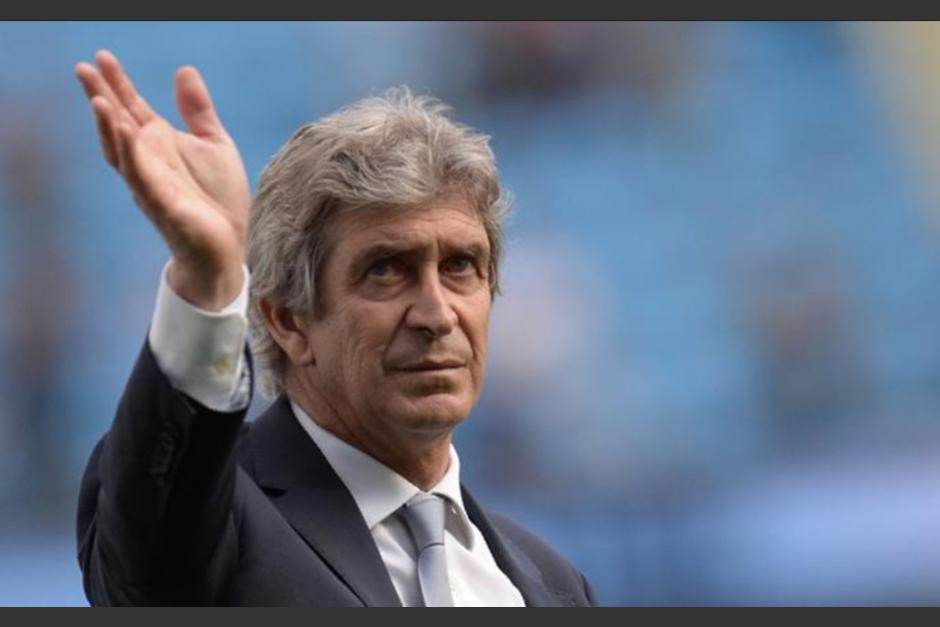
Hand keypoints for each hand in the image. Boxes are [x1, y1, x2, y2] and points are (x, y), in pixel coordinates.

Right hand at [75, 50, 249, 310]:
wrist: (228, 244)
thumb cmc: (218, 198)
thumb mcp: (214, 144)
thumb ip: (198, 110)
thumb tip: (184, 70)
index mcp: (160, 143)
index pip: (132, 108)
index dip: (118, 83)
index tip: (102, 56)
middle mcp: (148, 160)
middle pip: (118, 124)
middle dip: (101, 97)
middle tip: (83, 68)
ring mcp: (151, 182)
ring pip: (121, 152)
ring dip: (109, 127)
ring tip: (100, 100)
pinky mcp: (161, 204)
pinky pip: (141, 178)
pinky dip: (132, 155)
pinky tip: (126, 133)